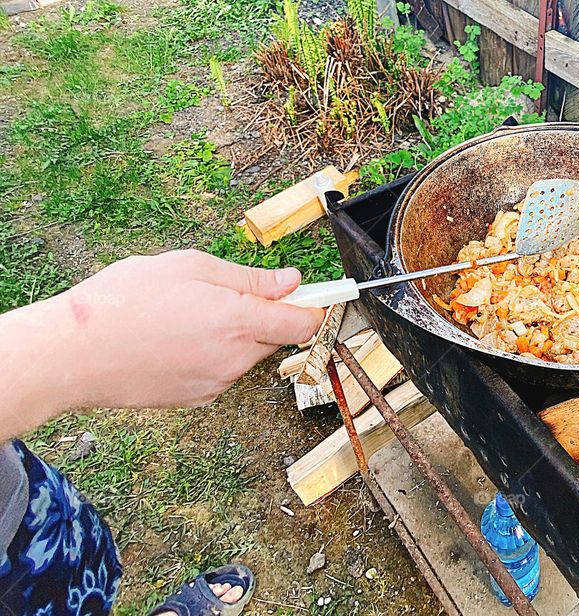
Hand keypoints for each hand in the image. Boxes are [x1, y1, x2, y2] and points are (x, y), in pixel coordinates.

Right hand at [45, 250, 323, 409]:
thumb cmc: (123, 301)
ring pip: (244, 354)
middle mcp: (234, 359)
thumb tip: (292, 282)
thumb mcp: (190, 267)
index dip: (314, 306)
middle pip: (274, 336)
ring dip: (232, 336)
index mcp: (239, 321)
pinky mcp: (197, 398)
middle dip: (261, 316)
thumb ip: (249, 278)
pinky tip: (173, 341)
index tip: (316, 295)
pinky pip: (220, 372)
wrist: (71, 354)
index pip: (304, 322)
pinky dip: (209, 355)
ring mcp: (216, 383)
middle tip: (222, 296)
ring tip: (184, 317)